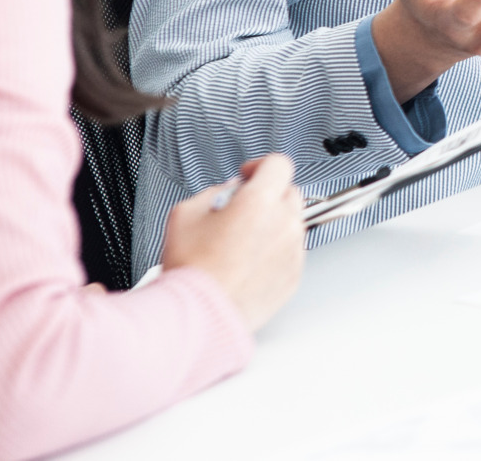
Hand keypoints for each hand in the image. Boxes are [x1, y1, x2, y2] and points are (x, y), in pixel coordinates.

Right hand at [161, 153, 305, 329]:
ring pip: (292, 223)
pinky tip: (249, 263)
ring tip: (242, 243)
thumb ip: (213, 192)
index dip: (261, 166)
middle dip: (268, 195)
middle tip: (243, 210)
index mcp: (259, 201)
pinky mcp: (294, 276)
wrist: (200, 315)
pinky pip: (291, 252)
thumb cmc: (192, 270)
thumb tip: (229, 192)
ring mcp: (293, 251)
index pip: (279, 164)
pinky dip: (276, 252)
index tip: (249, 176)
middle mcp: (284, 223)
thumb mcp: (186, 214)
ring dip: (274, 224)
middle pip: (289, 192)